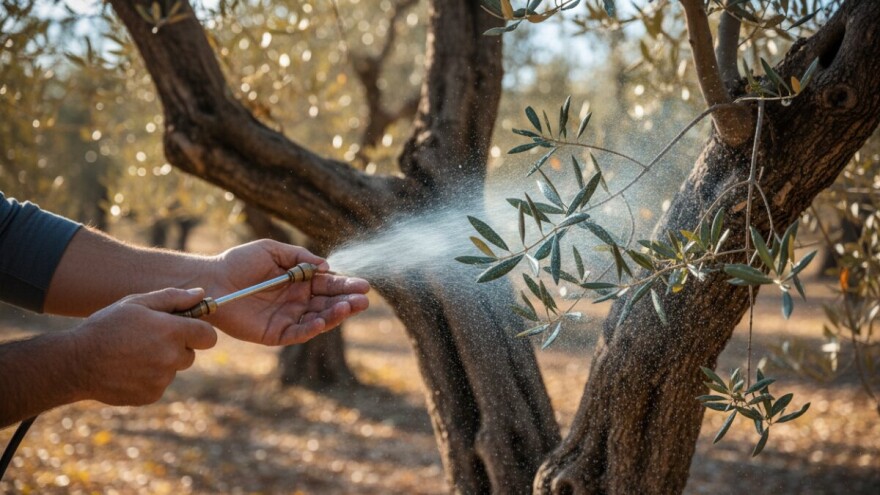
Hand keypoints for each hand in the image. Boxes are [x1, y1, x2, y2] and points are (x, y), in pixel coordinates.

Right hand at [71, 288, 217, 405]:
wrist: (76, 363)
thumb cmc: (106, 327)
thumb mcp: (137, 303)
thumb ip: (173, 298)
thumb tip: (201, 294)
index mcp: (173, 332)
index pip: (209, 336)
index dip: (199, 331)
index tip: (187, 329)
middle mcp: (172, 358)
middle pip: (190, 353)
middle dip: (177, 346)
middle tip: (149, 339)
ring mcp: (162, 379)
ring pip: (173, 369)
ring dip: (162, 362)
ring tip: (133, 354)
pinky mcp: (151, 395)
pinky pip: (159, 384)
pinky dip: (149, 378)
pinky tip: (127, 369)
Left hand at [202, 240, 369, 345]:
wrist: (212, 280)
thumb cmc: (239, 262)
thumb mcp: (272, 250)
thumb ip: (299, 257)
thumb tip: (326, 266)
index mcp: (300, 282)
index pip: (329, 285)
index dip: (346, 286)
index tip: (364, 285)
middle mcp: (297, 302)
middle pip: (328, 304)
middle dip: (347, 302)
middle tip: (364, 300)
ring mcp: (287, 318)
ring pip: (318, 319)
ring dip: (334, 315)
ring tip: (348, 307)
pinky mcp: (275, 333)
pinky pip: (297, 333)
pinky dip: (311, 329)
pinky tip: (322, 321)